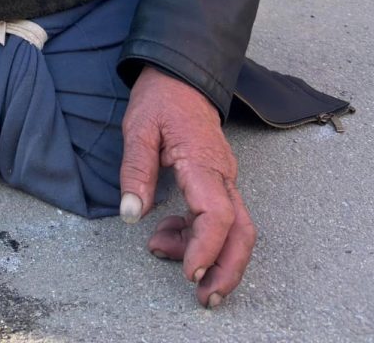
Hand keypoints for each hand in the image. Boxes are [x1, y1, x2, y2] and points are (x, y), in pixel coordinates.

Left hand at [119, 65, 256, 308]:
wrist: (180, 74)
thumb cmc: (160, 98)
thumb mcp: (138, 127)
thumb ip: (135, 170)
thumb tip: (131, 214)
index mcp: (203, 161)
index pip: (218, 215)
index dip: (206, 248)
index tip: (189, 272)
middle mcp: (222, 174)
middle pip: (242, 231)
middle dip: (227, 270)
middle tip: (204, 298)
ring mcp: (224, 178)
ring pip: (234, 229)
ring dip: (208, 254)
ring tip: (165, 255)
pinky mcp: (218, 181)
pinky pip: (219, 217)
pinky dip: (197, 235)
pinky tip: (168, 234)